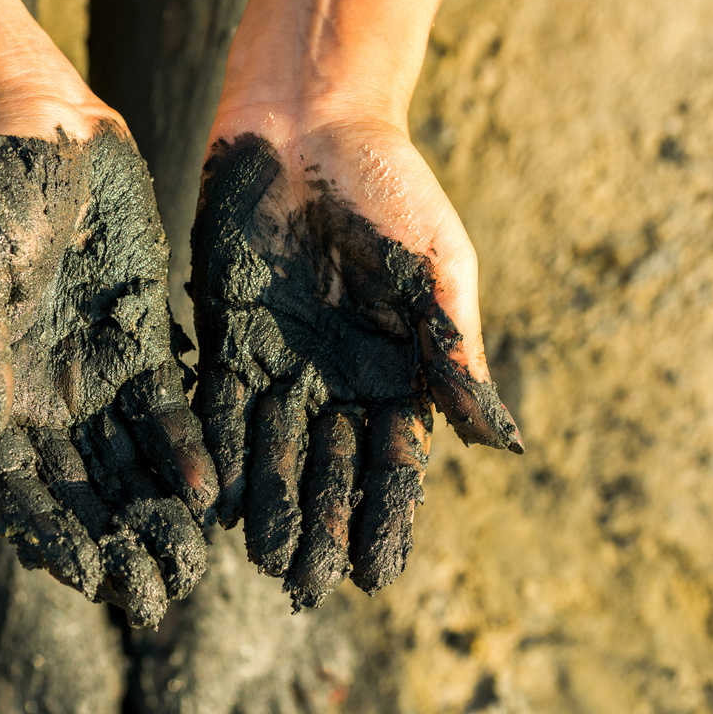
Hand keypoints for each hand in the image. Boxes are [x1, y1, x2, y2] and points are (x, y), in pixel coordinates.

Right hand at [0, 93, 217, 628]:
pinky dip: (184, 453)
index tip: (94, 582)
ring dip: (155, 517)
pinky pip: (167, 413)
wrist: (33, 124)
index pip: (24, 491)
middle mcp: (45, 398)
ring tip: (191, 565)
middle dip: (118, 547)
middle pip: (84, 495)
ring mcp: (95, 373)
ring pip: (129, 467)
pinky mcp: (142, 341)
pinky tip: (210, 493)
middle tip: (158, 595)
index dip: (56, 541)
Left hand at [191, 110, 521, 610]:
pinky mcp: (228, 338)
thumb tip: (501, 444)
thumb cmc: (389, 188)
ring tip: (259, 560)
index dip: (385, 517)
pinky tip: (211, 495)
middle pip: (328, 470)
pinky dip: (217, 450)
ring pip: (272, 450)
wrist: (309, 124)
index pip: (392, 462)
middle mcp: (336, 381)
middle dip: (318, 527)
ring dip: (266, 503)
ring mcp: (280, 363)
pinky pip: (222, 406)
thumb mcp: (435, 269)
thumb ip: (454, 352)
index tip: (377, 575)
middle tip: (306, 589)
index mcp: (394, 372)